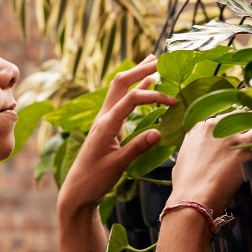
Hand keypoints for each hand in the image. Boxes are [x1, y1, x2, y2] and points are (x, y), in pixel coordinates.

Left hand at [57, 56, 174, 212]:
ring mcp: (104, 121)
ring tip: (152, 61)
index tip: (174, 102)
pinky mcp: (107, 127)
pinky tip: (145, 85)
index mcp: (105, 124)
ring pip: (119, 90)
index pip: (131, 99)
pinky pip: (121, 102)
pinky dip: (135, 90)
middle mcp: (103, 117)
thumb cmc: (94, 180)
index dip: (154, 95)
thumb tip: (159, 132)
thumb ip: (137, 148)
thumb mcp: (118, 165)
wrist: (77, 191)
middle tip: (160, 59)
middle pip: (121, 84)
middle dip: (139, 70)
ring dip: (136, 75)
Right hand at [170, 119, 251, 213]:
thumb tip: (198, 159)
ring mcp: (229, 134)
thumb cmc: (185, 187)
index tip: (230, 137)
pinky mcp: (243, 146)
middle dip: (240, 125)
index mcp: (196, 129)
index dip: (226, 129)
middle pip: (232, 117)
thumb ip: (192, 153)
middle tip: (245, 138)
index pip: (217, 120)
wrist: (193, 199)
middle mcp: (212, 126)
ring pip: (247, 120)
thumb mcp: (181, 164)